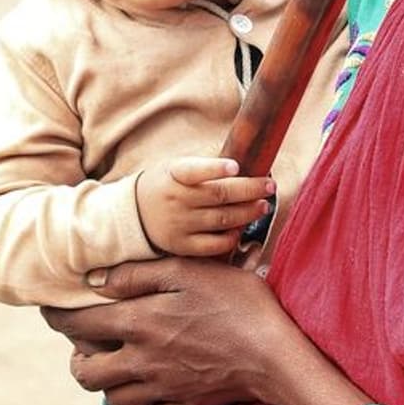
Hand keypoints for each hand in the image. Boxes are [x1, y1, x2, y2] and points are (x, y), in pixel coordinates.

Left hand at [41, 255, 283, 404]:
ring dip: (109, 382)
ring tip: (120, 362)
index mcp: (139, 323)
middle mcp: (142, 361)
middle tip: (88, 343)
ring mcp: (163, 389)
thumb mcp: (187, 272)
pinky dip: (149, 404)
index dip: (56, 316)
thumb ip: (138, 275)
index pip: (78, 324)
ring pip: (114, 399)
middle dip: (78, 359)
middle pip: (85, 374)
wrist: (275, 355)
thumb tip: (95, 282)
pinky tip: (159, 385)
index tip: (50, 309)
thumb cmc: (235, 303)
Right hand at [135, 158, 273, 257]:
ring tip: (263, 205)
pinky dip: (231, 237)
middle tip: (269, 186)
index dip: (215, 168)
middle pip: (219, 195)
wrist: (134, 215)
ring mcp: (179, 224)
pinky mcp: (182, 245)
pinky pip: (213, 244)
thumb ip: (204, 164)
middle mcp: (176, 199)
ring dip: (247, 213)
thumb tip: (243, 159)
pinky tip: (241, 228)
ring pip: (221, 219)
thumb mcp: (175, 166)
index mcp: (173, 174)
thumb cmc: (166, 184)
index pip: (193, 170)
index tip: (235, 166)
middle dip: (249, 190)